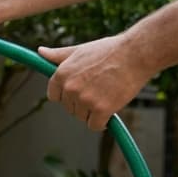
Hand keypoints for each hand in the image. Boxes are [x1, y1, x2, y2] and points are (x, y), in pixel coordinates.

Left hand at [39, 35, 153, 130]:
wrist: (136, 54)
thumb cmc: (109, 50)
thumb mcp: (79, 51)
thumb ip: (58, 56)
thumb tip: (40, 52)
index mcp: (61, 74)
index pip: (54, 96)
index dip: (67, 95)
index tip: (80, 90)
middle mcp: (70, 88)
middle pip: (69, 108)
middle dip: (82, 103)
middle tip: (100, 88)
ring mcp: (85, 99)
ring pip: (82, 117)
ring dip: (93, 112)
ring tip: (107, 94)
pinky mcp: (101, 109)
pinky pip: (94, 126)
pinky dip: (102, 123)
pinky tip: (109, 112)